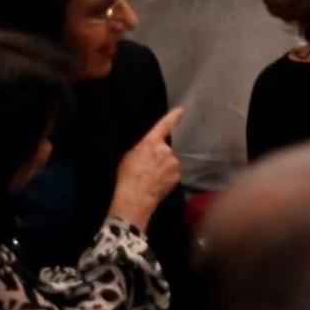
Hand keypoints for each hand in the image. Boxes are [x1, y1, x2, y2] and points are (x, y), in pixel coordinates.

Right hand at [108, 107, 184, 230]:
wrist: (135, 198)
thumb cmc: (128, 177)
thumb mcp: (130, 156)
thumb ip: (144, 148)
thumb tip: (150, 149)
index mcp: (152, 142)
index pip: (164, 126)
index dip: (173, 117)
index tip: (181, 111)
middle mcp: (166, 150)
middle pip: (165, 150)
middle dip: (159, 157)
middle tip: (147, 169)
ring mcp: (174, 163)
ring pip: (170, 162)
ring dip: (163, 167)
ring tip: (150, 178)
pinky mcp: (178, 175)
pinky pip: (172, 173)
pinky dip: (166, 177)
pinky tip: (157, 184)